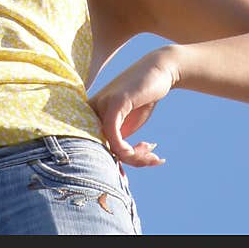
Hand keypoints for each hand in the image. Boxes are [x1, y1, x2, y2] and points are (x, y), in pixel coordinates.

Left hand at [87, 46, 176, 167]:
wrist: (159, 72)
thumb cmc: (142, 99)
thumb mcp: (127, 125)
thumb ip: (117, 143)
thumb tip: (114, 169)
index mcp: (89, 116)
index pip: (91, 149)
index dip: (110, 166)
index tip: (128, 175)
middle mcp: (90, 111)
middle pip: (100, 151)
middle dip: (127, 163)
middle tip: (151, 161)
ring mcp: (100, 106)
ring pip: (110, 147)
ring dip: (135, 158)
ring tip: (154, 157)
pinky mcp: (114, 103)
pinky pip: (114, 138)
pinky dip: (130, 151)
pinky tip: (148, 149)